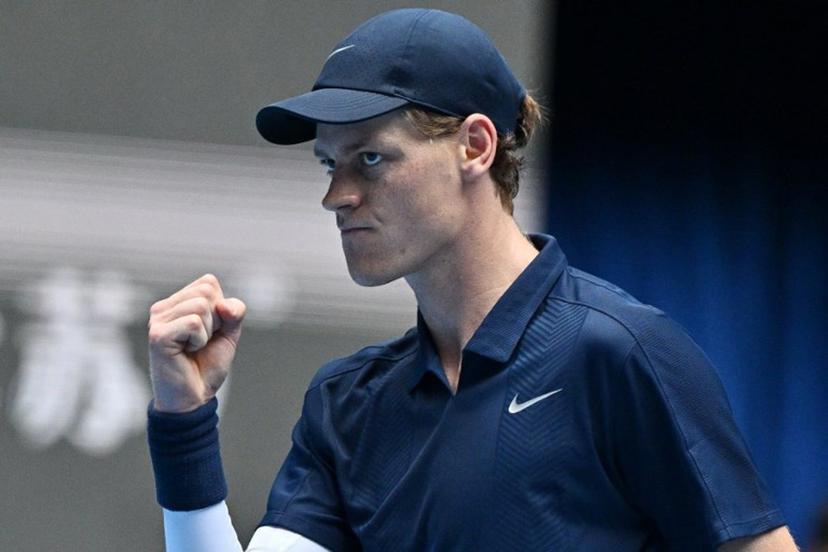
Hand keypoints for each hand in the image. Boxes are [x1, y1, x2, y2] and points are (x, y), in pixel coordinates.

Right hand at [147, 274, 245, 412]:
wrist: (194, 397)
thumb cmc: (207, 364)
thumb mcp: (229, 333)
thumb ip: (234, 312)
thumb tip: (224, 305)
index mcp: (176, 302)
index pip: (208, 283)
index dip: (220, 308)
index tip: (210, 331)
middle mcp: (163, 308)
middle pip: (206, 292)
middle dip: (215, 320)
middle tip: (201, 342)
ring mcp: (157, 320)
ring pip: (201, 306)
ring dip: (207, 332)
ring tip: (193, 348)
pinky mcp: (157, 335)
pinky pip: (193, 323)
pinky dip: (199, 340)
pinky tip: (186, 352)